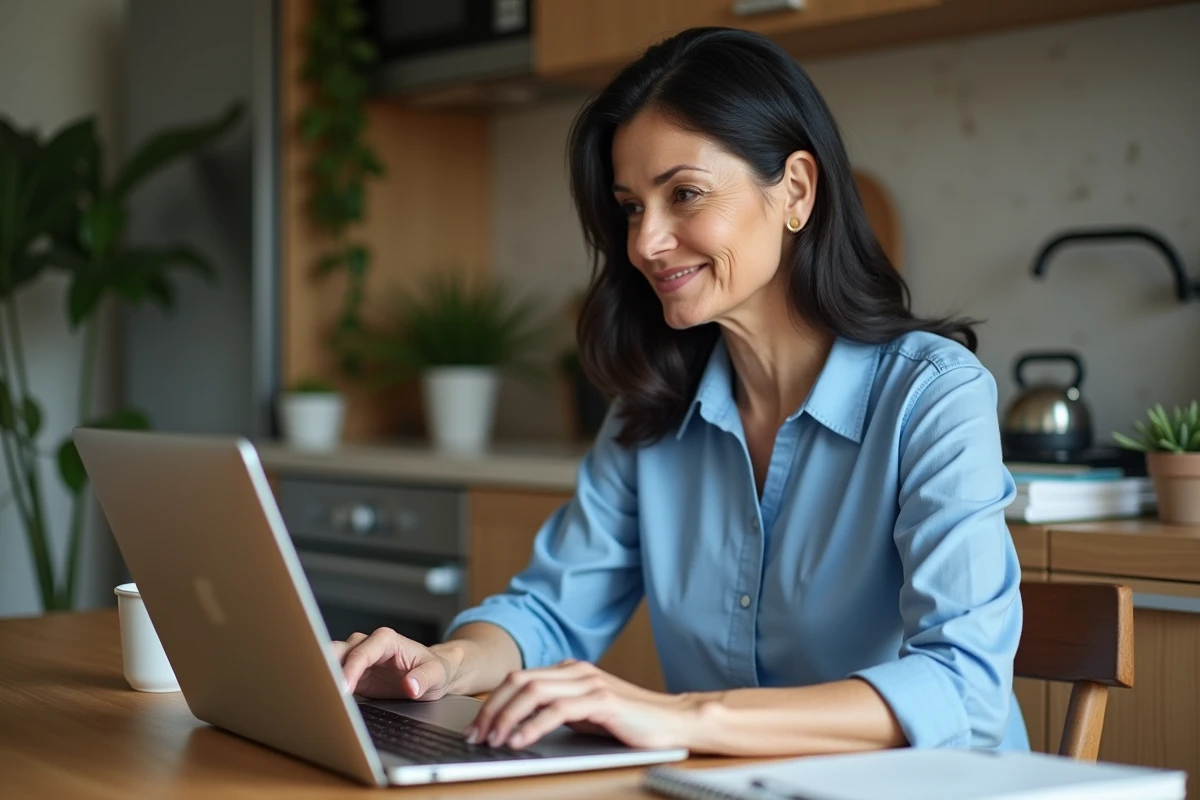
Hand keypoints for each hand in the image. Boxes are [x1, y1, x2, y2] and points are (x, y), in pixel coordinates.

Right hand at [332, 627, 455, 700]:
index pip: (362, 653)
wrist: (433, 673)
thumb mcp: (436, 674)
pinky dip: (326, 686)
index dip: (350, 670)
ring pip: (330, 661)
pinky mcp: (353, 674)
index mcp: (386, 640)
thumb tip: (410, 686)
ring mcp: (358, 658)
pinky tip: (321, 699)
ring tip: (316, 696)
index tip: (343, 689)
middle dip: (326, 669)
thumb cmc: (435, 669)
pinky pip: (334, 677)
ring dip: (322, 676)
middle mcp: (368, 645)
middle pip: (338, 652)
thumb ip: (423, 679)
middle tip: (321, 691)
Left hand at [465, 659, 695, 750]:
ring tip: (493, 741)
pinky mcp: (602, 701)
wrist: (675, 721)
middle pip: (518, 681)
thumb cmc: (631, 723)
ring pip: (532, 691)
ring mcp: (589, 683)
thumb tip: (517, 726)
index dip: (492, 702)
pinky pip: (557, 710)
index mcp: (570, 671)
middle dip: (491, 709)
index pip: (519, 679)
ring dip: (506, 717)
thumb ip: (558, 710)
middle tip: (476, 736)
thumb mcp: (586, 714)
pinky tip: (520, 741)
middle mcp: (576, 671)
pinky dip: (533, 726)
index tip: (476, 727)